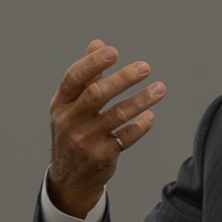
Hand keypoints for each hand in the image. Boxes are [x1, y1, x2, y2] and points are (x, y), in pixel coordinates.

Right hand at [47, 42, 166, 218]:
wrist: (69, 177)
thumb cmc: (73, 132)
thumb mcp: (70, 106)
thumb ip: (86, 75)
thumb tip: (98, 43)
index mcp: (60, 104)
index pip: (74, 79)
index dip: (93, 63)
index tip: (113, 52)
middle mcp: (70, 121)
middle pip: (96, 94)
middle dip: (122, 79)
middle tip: (145, 67)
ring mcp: (85, 140)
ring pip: (117, 115)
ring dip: (141, 100)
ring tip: (160, 89)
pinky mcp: (102, 155)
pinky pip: (126, 137)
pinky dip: (140, 125)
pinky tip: (149, 116)